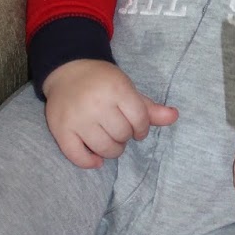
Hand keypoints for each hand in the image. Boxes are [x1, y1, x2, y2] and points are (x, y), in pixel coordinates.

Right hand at [42, 59, 177, 168]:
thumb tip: (175, 116)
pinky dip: (89, 162)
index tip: (137, 128)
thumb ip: (149, 107)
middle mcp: (96, 104)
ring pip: (103, 148)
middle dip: (125, 137)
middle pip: (122, 135)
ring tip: (109, 140)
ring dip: (111, 150)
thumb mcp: (127, 88)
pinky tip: (96, 159)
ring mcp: (77, 118)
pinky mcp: (60, 130)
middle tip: (119, 130)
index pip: (139, 119)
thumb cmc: (102, 82)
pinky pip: (78, 157)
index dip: (142, 128)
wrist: (67, 71)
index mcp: (116, 89)